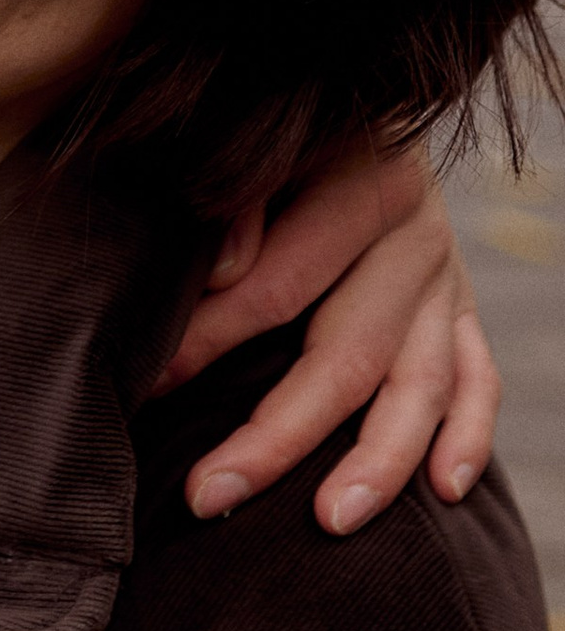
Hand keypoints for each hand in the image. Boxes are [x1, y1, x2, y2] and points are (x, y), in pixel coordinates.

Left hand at [153, 141, 496, 533]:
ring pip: (421, 385)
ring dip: (376, 460)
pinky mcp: (465, 312)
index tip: (151, 388)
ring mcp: (447, 280)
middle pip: (347, 353)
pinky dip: (467, 436)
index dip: (211, 339)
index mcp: (360, 179)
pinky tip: (444, 491)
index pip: (281, 283)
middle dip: (274, 433)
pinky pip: (478, 382)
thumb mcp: (257, 146)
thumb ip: (238, 198)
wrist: (356, 110)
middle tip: (207, 492)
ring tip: (329, 521)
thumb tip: (224, 273)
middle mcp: (416, 234)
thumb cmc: (276, 138)